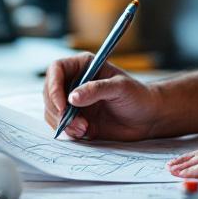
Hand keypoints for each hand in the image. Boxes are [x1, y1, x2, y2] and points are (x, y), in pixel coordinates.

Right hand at [42, 54, 163, 140]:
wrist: (148, 118)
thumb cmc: (138, 96)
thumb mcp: (120, 88)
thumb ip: (96, 90)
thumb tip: (72, 97)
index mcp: (83, 66)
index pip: (56, 70)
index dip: (53, 86)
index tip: (62, 105)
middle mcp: (74, 82)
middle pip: (49, 92)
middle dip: (57, 110)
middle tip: (73, 122)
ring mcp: (74, 102)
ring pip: (52, 111)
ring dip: (63, 123)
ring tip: (84, 129)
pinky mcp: (77, 119)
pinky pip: (62, 125)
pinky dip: (68, 131)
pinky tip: (84, 132)